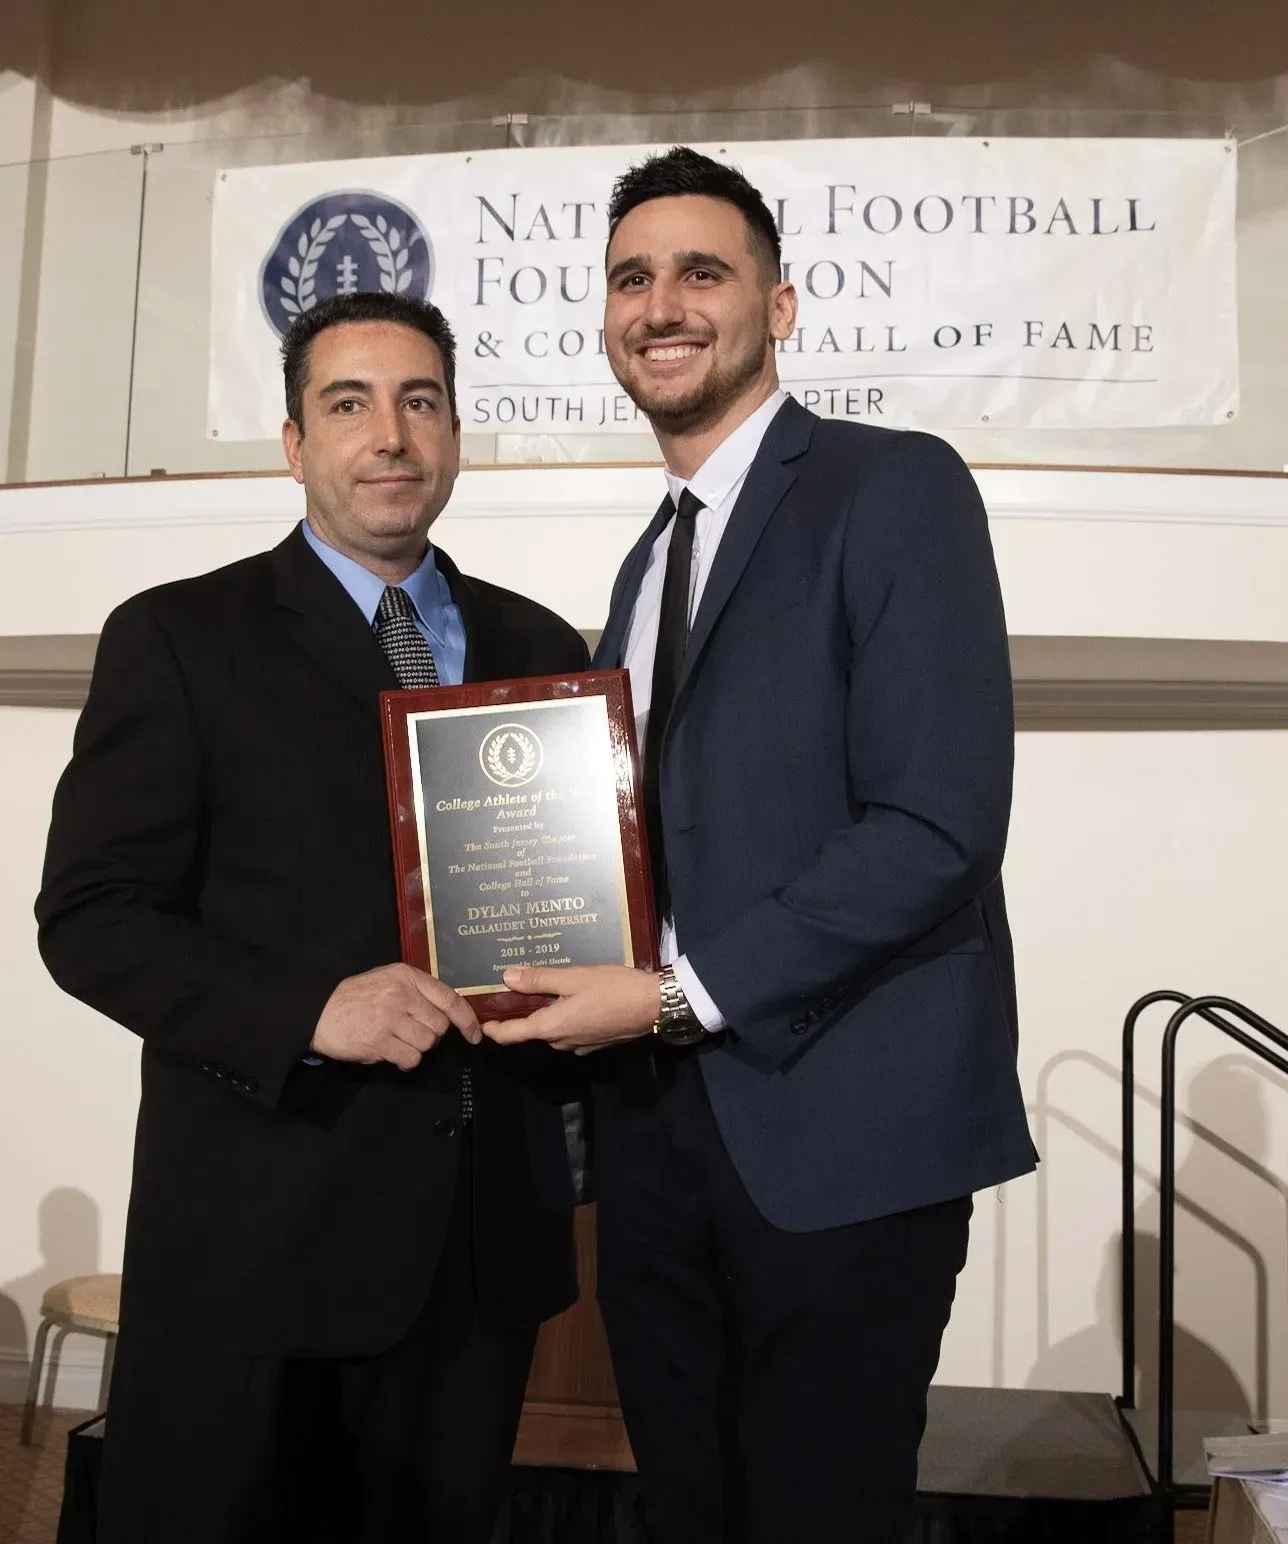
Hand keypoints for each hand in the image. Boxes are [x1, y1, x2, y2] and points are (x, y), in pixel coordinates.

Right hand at [310, 963, 480, 1069]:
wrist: (317, 1012)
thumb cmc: (353, 998)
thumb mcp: (386, 980)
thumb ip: (415, 990)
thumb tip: (445, 1010)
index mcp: (406, 976)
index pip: (449, 998)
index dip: (467, 1018)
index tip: (475, 1033)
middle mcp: (401, 994)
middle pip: (439, 1025)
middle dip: (429, 1034)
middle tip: (409, 1032)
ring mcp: (391, 1018)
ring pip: (427, 1043)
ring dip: (415, 1048)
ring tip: (395, 1040)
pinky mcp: (380, 1041)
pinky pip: (411, 1058)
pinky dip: (405, 1061)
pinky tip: (391, 1053)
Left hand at [483, 965, 659, 1054]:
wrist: (655, 1005)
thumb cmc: (613, 988)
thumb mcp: (574, 977)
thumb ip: (539, 980)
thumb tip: (506, 978)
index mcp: (552, 1027)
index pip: (512, 1035)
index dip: (493, 1030)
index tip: (480, 1022)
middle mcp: (563, 1041)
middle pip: (533, 1031)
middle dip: (521, 1015)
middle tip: (513, 991)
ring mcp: (581, 1044)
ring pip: (553, 1030)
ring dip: (545, 1015)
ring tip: (542, 991)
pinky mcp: (597, 1042)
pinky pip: (571, 1031)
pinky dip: (564, 1017)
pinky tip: (571, 999)